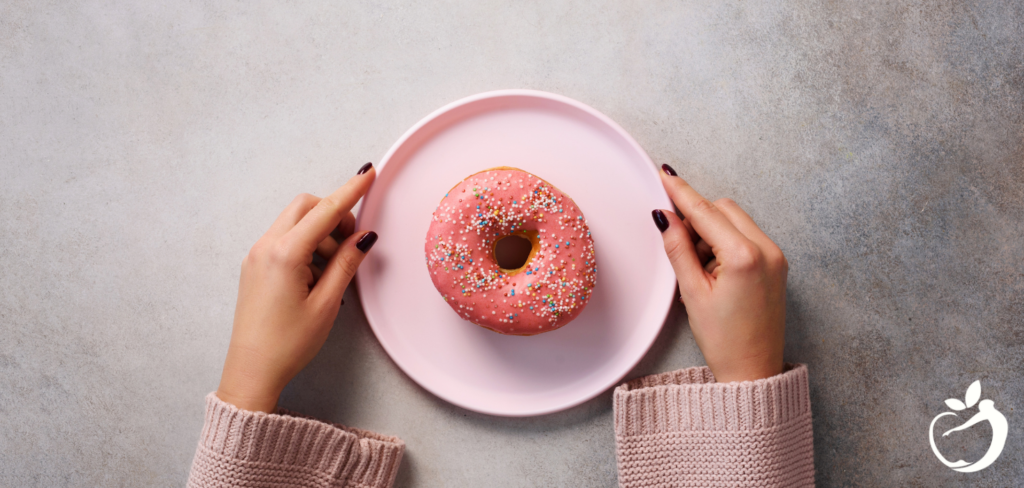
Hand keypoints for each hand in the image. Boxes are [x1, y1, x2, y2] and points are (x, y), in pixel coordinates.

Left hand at [216, 163, 378, 411]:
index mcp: (284, 254)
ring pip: (295, 222)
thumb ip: (347, 264)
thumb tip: (365, 237)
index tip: (367, 174)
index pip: (325, 211)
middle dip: (333, 214)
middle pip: (305, 206)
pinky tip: (317, 274)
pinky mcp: (255, 266)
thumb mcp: (326, 303)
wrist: (251, 371)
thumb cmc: (288, 343)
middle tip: (353, 243)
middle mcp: (265, 247)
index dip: (350, 191)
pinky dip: (306, 244)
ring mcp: (256, 255)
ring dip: (320, 232)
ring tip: (334, 270)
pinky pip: (284, 239)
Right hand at [652, 164, 786, 382]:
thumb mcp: (692, 292)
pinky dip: (726, 241)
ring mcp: (775, 255)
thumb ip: (678, 249)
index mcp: (744, 256)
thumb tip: (665, 217)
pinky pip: (747, 235)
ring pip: (735, 220)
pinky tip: (715, 269)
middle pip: (724, 209)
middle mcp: (766, 249)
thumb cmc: (724, 339)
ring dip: (712, 230)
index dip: (681, 192)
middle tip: (678, 240)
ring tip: (699, 268)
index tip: (665, 175)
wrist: (754, 369)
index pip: (705, 212)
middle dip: (698, 216)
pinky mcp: (777, 263)